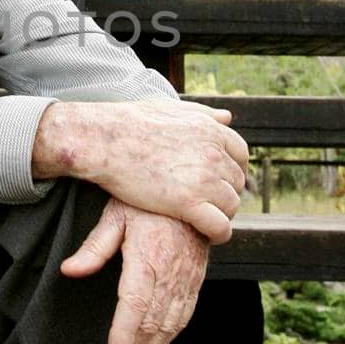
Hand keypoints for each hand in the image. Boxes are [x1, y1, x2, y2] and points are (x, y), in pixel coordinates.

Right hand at [33, 98, 248, 244]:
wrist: (104, 140)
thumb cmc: (129, 123)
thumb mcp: (171, 108)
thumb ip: (203, 113)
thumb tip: (226, 117)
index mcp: (211, 130)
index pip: (240, 156)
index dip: (231, 171)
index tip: (218, 181)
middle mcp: (213, 153)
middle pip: (236, 182)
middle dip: (225, 193)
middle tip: (207, 203)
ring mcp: (203, 178)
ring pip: (231, 206)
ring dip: (222, 214)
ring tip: (205, 218)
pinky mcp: (188, 202)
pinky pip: (219, 226)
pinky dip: (218, 234)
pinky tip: (209, 235)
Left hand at [61, 199, 207, 343]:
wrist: (190, 188)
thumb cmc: (146, 200)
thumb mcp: (115, 214)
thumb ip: (94, 247)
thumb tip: (68, 271)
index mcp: (148, 255)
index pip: (136, 306)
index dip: (124, 335)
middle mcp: (172, 271)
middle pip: (153, 323)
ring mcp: (187, 277)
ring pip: (171, 325)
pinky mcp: (196, 279)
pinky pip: (185, 315)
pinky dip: (169, 335)